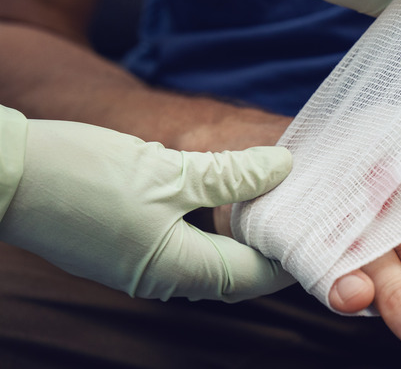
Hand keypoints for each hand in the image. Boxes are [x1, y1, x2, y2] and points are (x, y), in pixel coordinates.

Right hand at [0, 109, 294, 301]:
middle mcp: (162, 278)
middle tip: (305, 213)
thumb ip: (232, 175)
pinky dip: (213, 226)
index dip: (292, 256)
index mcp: (177, 270)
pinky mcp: (126, 246)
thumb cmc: (81, 175)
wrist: (5, 174)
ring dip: (243, 234)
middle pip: (236, 271)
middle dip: (271, 246)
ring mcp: (141, 266)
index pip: (255, 276)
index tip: (323, 232)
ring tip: (275, 200)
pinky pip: (184, 245)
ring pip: (211, 256)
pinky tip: (227, 198)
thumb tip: (284, 168)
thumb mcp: (167, 171)